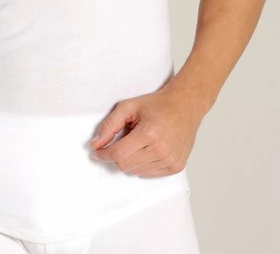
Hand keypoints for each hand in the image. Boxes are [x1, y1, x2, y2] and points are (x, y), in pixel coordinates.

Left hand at [88, 85, 203, 177]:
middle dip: (116, 156)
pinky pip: (148, 174)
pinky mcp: (176, 167)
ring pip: (136, 171)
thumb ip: (109, 125)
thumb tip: (95, 144)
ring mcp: (170, 161)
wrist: (184, 106)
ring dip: (130, 160)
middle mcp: (162, 150)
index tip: (97, 151)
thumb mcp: (129, 107)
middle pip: (125, 165)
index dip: (103, 154)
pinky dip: (141, 164)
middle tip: (118, 141)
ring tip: (137, 142)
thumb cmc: (157, 105)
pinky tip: (146, 149)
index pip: (118, 154)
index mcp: (149, 133)